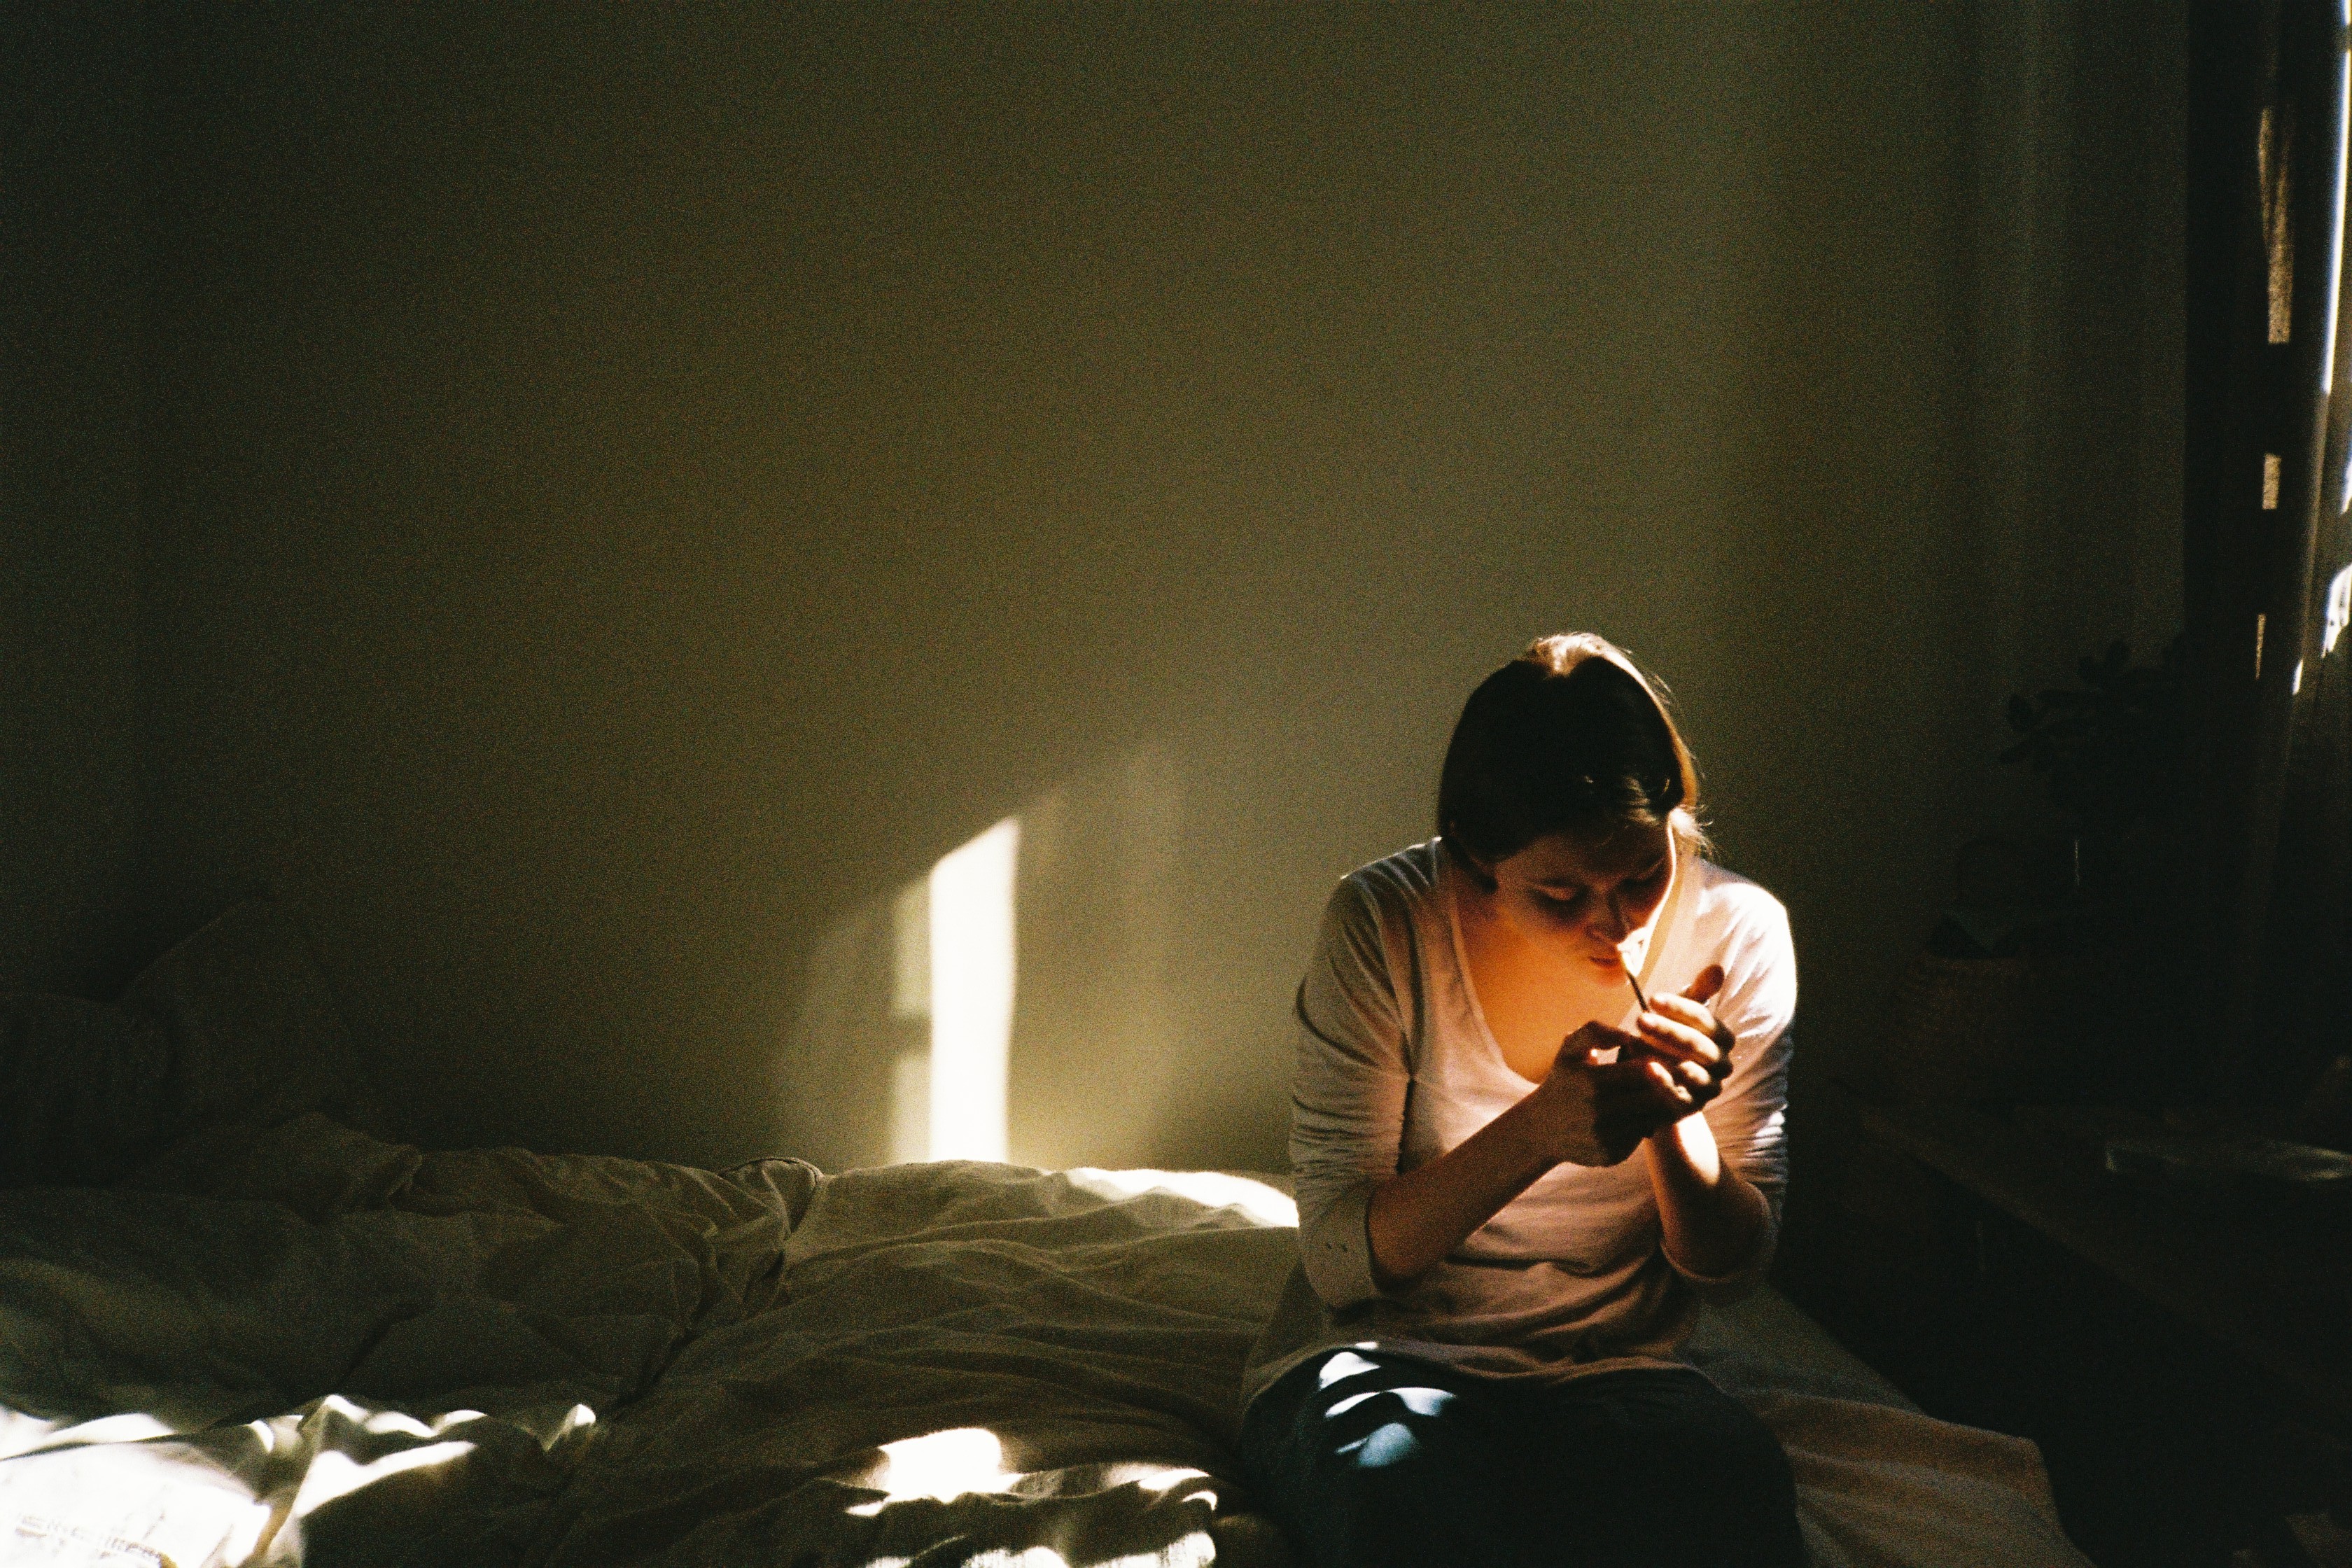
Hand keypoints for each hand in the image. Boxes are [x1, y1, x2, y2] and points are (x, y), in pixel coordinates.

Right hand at [1531, 1021, 1694, 1166]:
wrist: (1540, 1128)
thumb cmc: (1563, 1081)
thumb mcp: (1570, 1050)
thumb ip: (1595, 1032)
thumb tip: (1627, 1034)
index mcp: (1591, 1081)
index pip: (1644, 1070)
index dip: (1660, 1062)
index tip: (1667, 1056)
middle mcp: (1598, 1112)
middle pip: (1652, 1096)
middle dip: (1667, 1084)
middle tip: (1680, 1075)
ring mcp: (1605, 1136)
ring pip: (1652, 1118)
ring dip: (1662, 1105)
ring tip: (1667, 1092)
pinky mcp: (1611, 1156)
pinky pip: (1641, 1136)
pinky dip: (1647, 1124)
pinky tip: (1645, 1113)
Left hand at [1624, 965, 1736, 1116]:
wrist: (1658, 1087)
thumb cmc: (1668, 1043)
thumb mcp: (1679, 1018)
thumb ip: (1698, 995)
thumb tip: (1717, 968)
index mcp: (1722, 1037)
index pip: (1703, 1019)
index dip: (1679, 1007)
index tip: (1652, 998)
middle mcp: (1722, 1063)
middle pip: (1698, 1044)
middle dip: (1668, 1030)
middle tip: (1640, 1019)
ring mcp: (1710, 1087)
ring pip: (1692, 1070)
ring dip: (1666, 1055)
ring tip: (1642, 1043)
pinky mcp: (1693, 1108)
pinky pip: (1680, 1096)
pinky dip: (1664, 1082)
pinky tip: (1647, 1069)